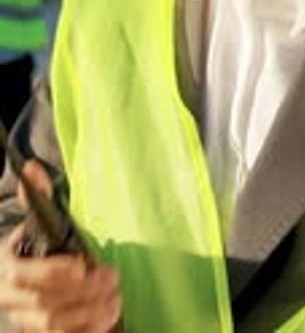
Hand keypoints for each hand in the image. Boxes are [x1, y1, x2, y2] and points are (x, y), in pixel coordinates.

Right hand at [0, 161, 121, 331]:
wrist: (18, 276)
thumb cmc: (34, 244)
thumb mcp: (34, 220)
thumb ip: (36, 195)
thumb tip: (33, 166)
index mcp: (10, 268)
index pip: (27, 276)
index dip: (57, 272)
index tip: (85, 265)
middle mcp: (12, 300)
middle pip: (44, 305)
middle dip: (83, 293)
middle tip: (113, 278)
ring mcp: (26, 322)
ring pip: (53, 328)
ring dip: (88, 316)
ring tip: (116, 301)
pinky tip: (108, 321)